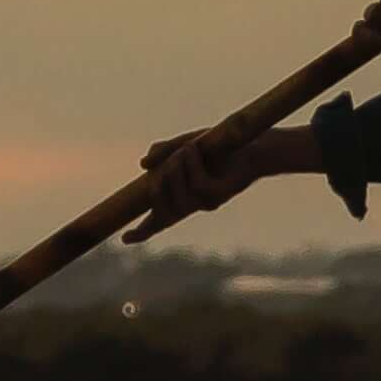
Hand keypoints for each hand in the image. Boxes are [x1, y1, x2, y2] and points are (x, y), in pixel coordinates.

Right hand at [131, 123, 312, 234]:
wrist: (255, 141)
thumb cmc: (222, 144)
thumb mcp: (187, 144)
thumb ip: (164, 152)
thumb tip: (143, 165)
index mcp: (184, 194)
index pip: (160, 219)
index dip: (142, 231)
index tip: (125, 239)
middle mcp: (194, 203)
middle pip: (162, 210)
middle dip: (157, 186)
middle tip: (167, 164)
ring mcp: (206, 202)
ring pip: (177, 197)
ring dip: (175, 168)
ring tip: (187, 150)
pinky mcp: (218, 196)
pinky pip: (195, 184)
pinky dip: (189, 162)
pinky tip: (195, 149)